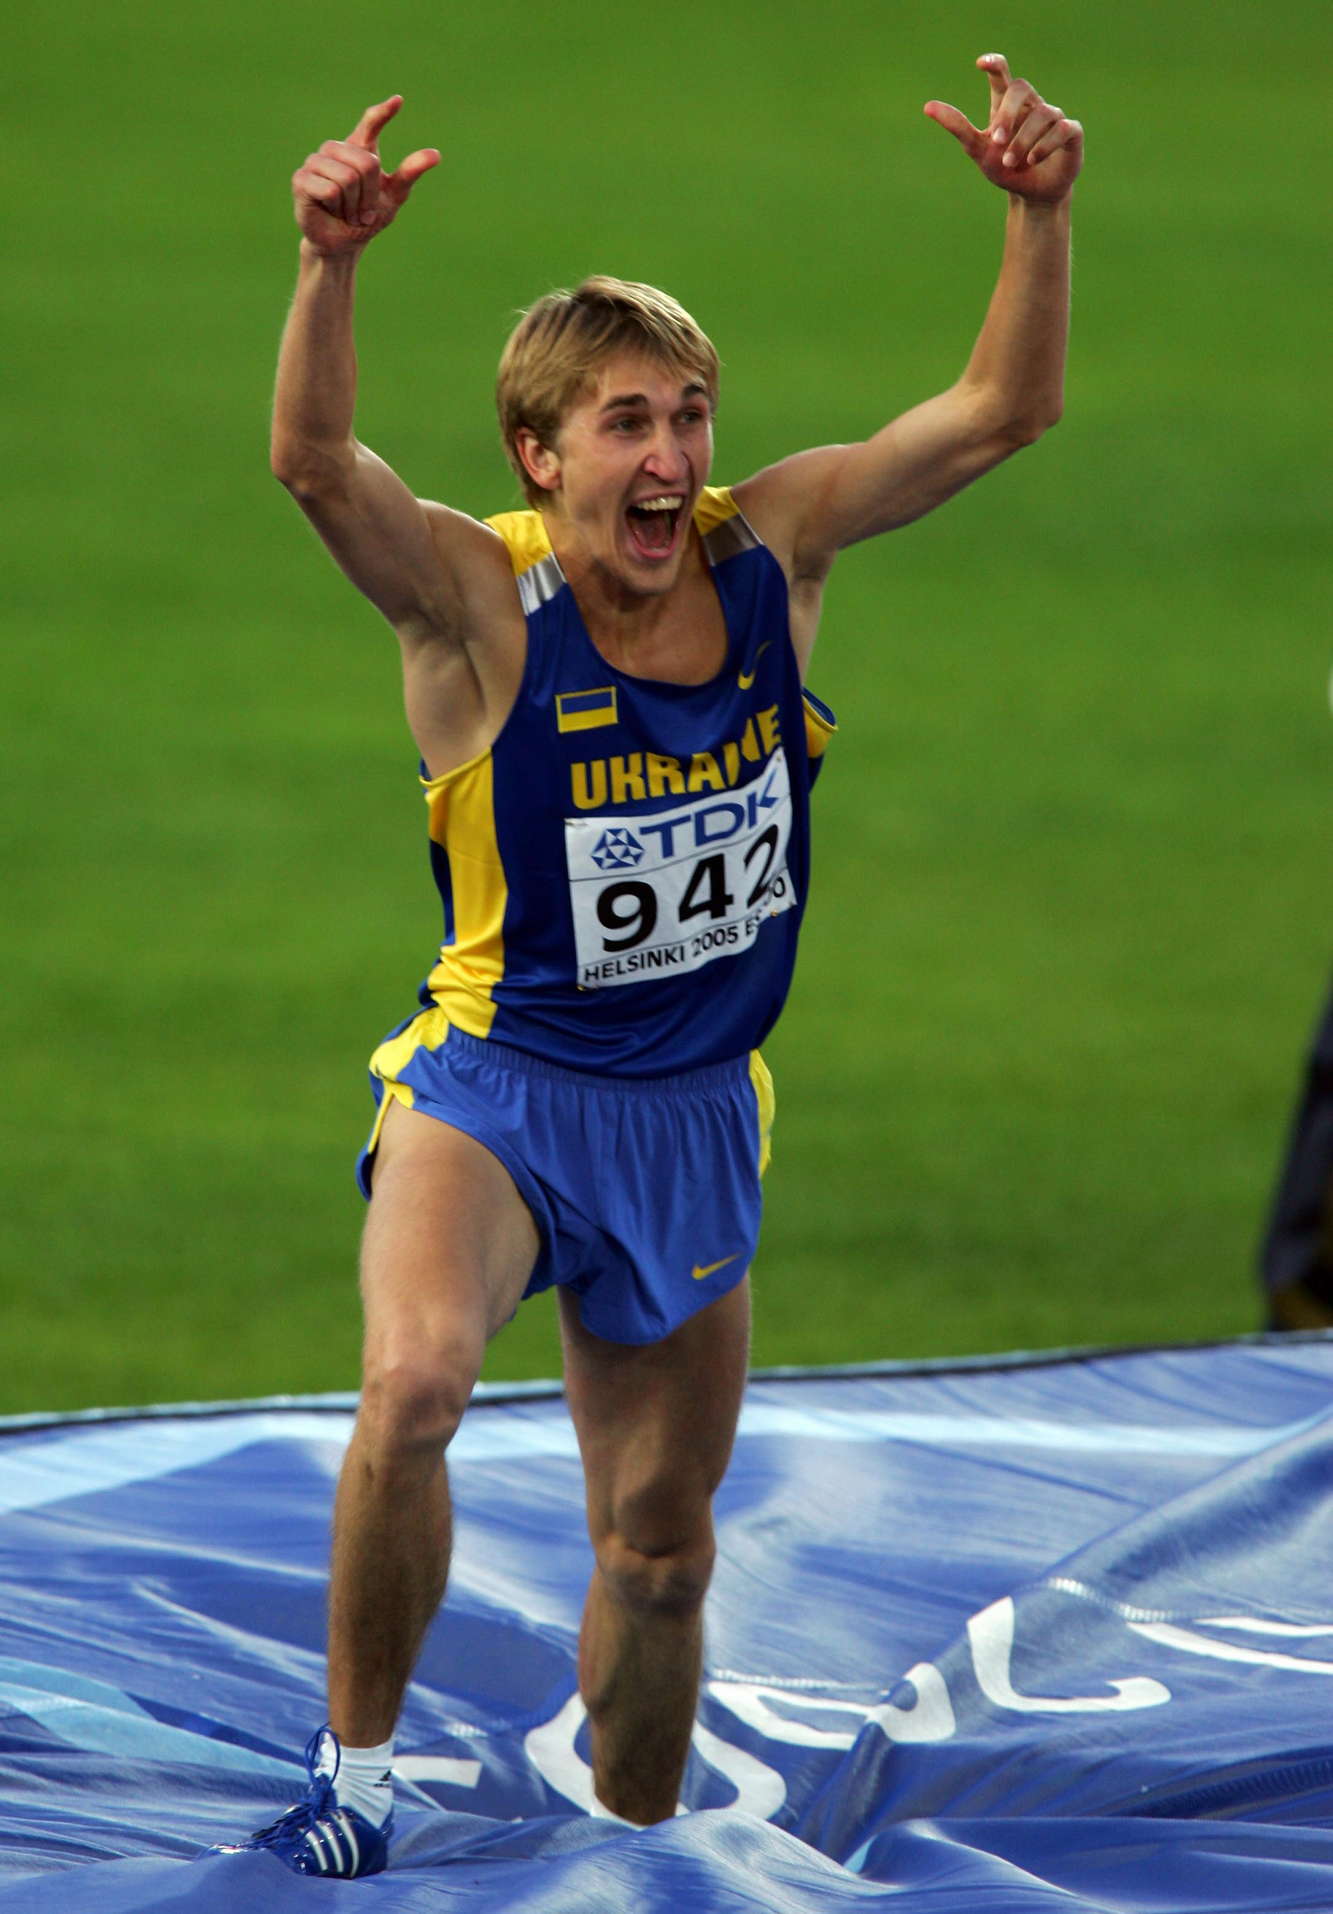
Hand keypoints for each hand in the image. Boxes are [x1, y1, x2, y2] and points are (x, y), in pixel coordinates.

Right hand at [292, 97, 439, 253]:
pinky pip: (330, 190)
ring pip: (347, 178)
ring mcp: (315, 162)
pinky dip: (337, 208)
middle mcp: (334, 149)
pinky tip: (331, 211)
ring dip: (354, 205)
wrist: (342, 244)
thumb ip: (409, 174)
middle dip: (370, 195)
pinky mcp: (301, 179)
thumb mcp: (393, 197)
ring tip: (347, 212)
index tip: (399, 101)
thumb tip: (436, 154)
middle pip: (366, 163)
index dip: (382, 114)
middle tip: (363, 211)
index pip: (370, 124)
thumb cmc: (366, 218)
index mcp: (358, 149)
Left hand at [924, 54, 1082, 202]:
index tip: (982, 64)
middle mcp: (1031, 106)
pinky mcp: (1071, 133)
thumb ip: (957, 127)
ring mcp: (1054, 117)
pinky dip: (1046, 144)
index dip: (995, 65)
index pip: (1002, 76)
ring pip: (1042, 114)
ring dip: (1023, 140)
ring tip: (1012, 161)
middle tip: (996, 140)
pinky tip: (1033, 160)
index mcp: (1007, 106)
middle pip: (1021, 88)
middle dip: (1007, 113)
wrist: (1032, 195)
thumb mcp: (978, 150)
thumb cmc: (1005, 169)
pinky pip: (1062, 128)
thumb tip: (927, 106)